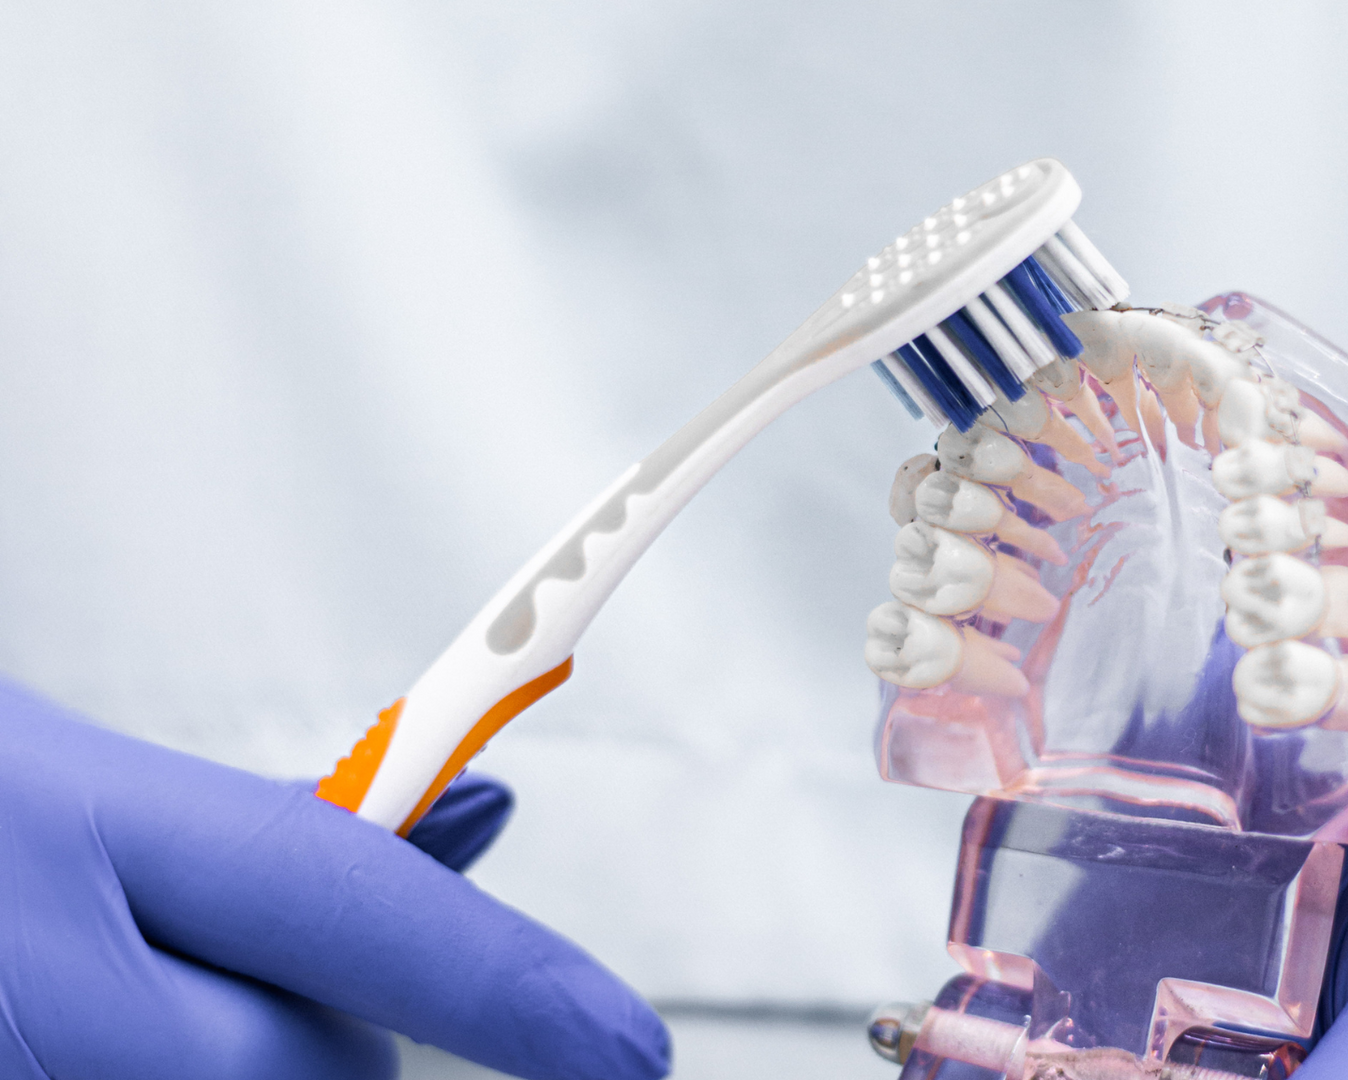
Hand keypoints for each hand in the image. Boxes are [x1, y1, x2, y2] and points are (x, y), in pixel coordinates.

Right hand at [0, 679, 669, 1079]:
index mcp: (65, 812)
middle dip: (311, 1046)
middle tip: (220, 983)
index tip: (628, 1050)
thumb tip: (482, 821)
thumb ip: (274, 830)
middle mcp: (19, 964)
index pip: (341, 898)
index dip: (502, 981)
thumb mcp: (87, 782)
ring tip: (104, 1003)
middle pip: (301, 1076)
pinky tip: (72, 1033)